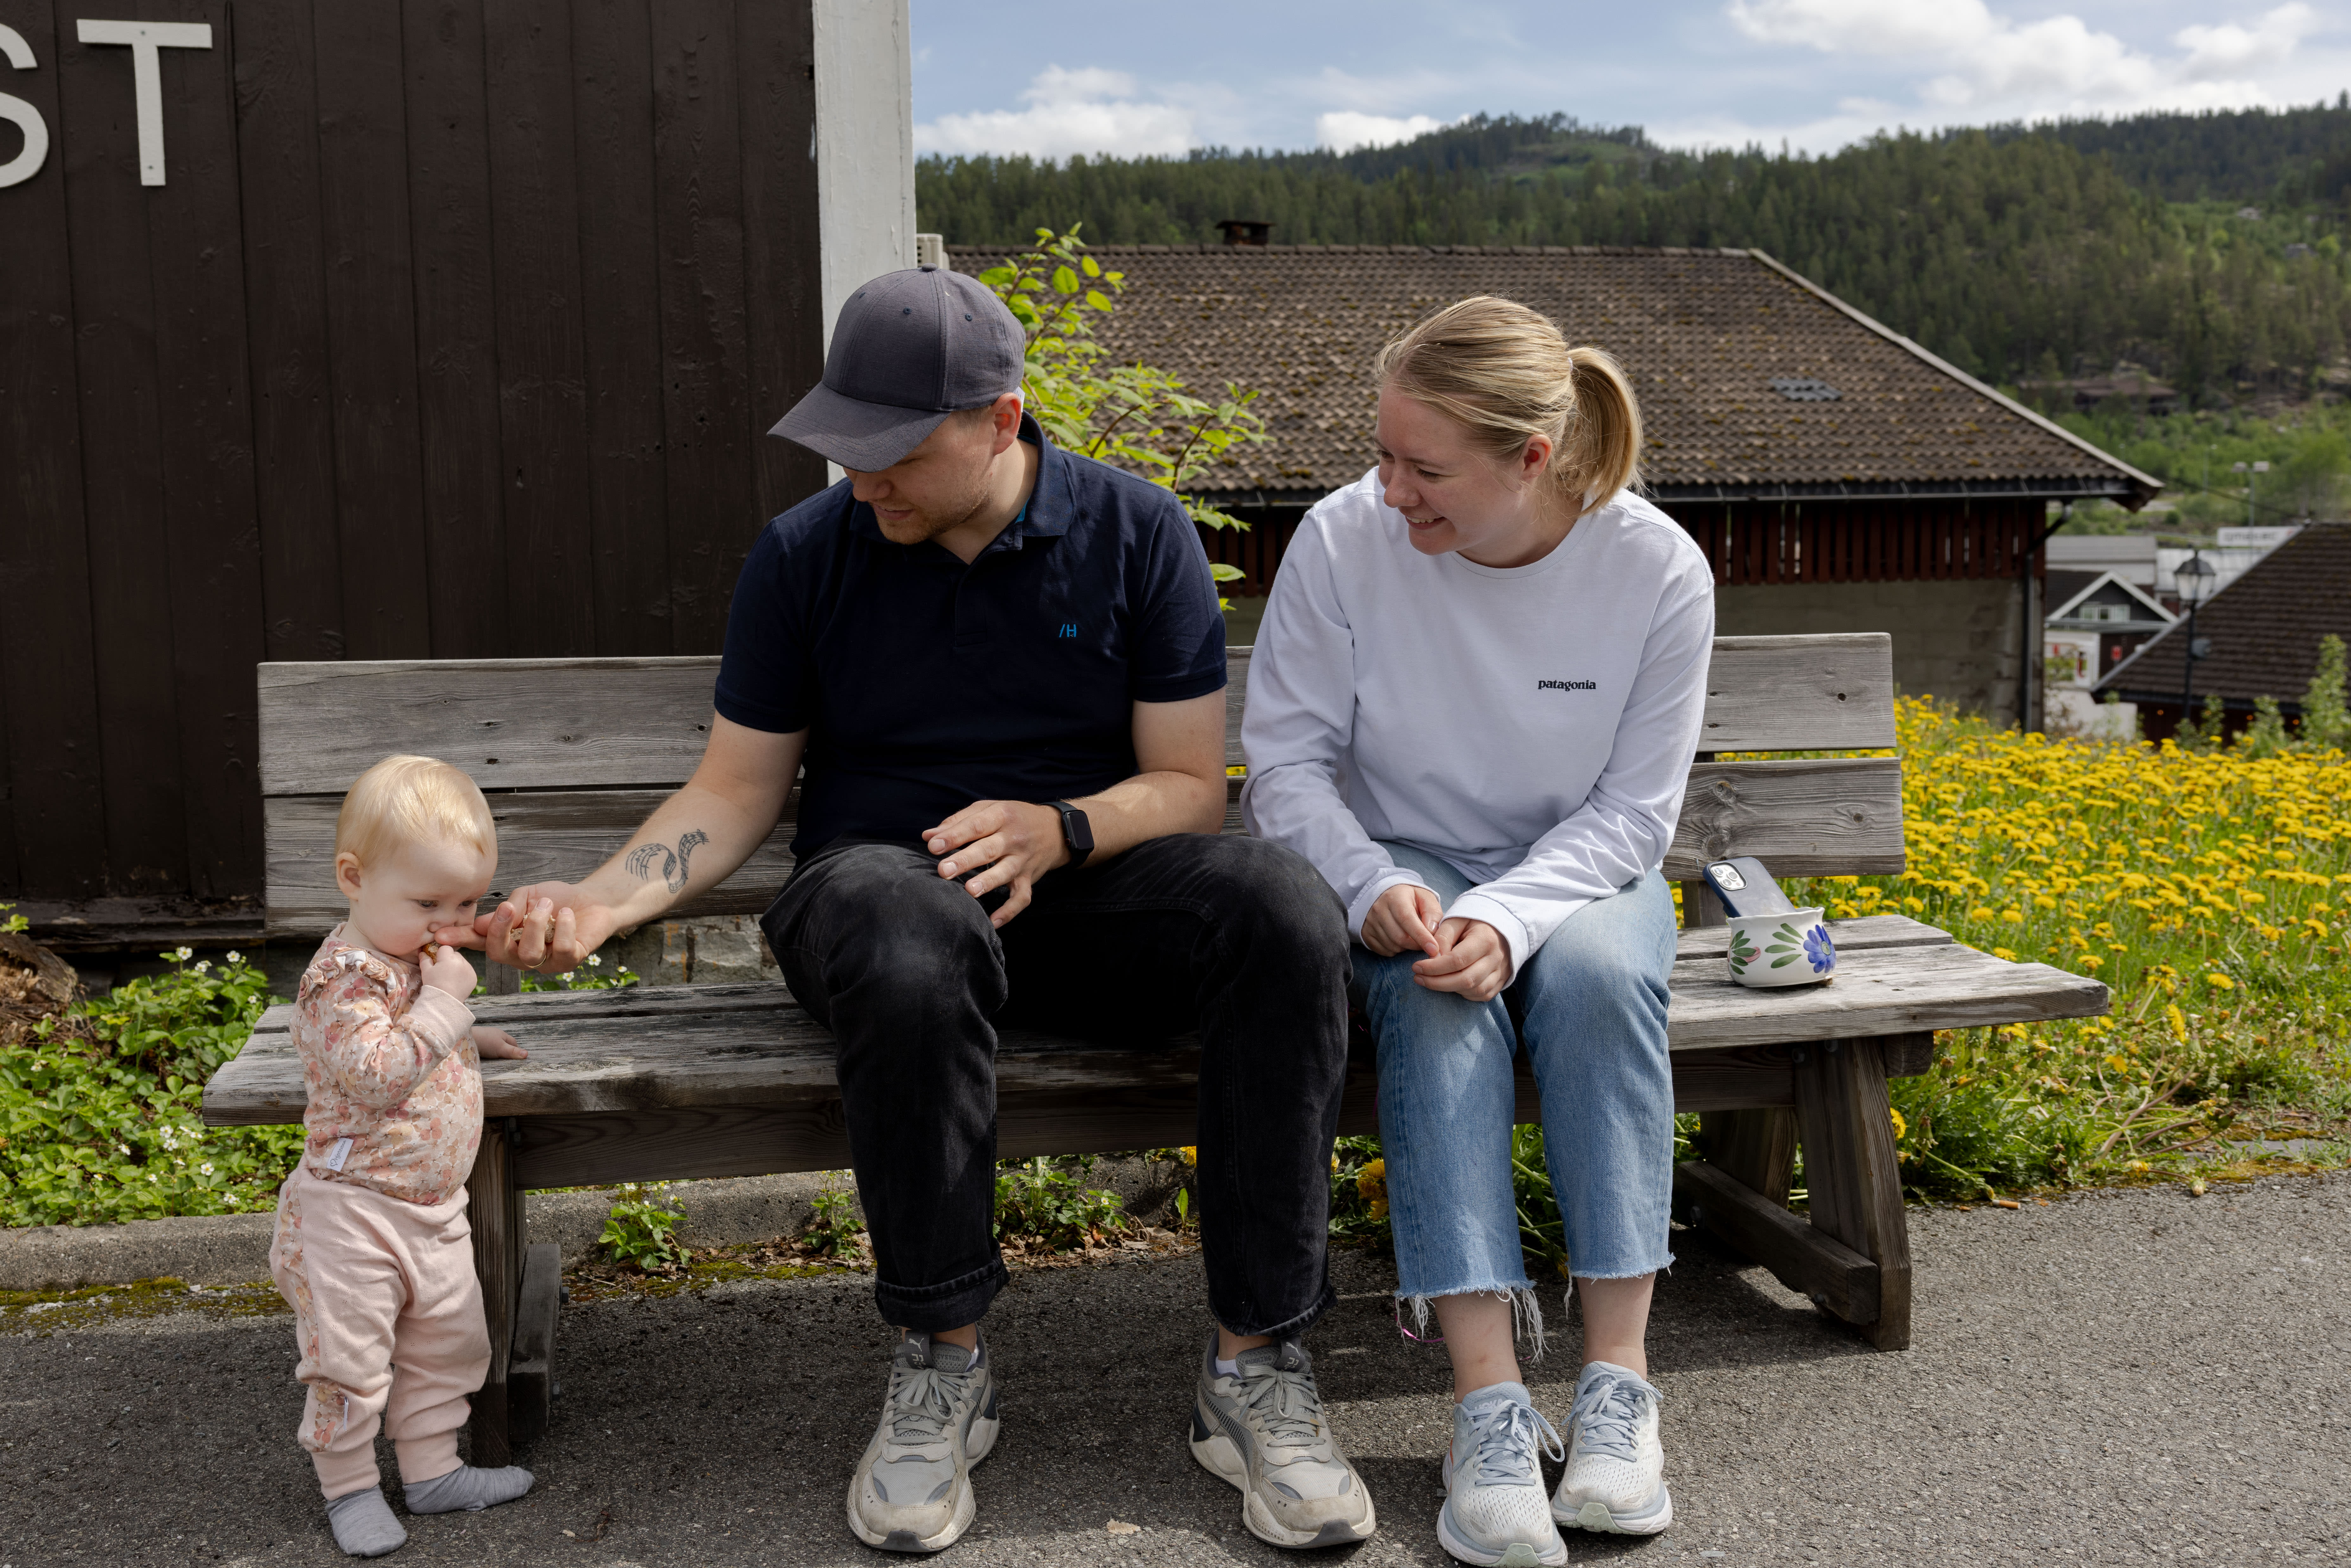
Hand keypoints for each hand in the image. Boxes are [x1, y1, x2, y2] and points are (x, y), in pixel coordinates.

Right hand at [419, 942, 477, 999]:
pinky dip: (463, 974)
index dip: (440, 954)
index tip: (437, 962)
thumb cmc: (434, 985)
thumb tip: (422, 952)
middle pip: (454, 954)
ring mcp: (469, 969)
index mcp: (449, 957)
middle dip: (449, 960)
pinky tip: (456, 982)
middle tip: (442, 971)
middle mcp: (461, 961)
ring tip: (449, 978)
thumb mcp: (426, 971)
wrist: (445, 1001)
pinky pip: (468, 971)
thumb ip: (425, 960)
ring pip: (462, 962)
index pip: (445, 948)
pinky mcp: (473, 977)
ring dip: (457, 966)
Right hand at [452, 882, 614, 973]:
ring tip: (548, 905)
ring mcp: (546, 962)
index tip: (439, 935)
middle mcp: (523, 955)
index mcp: (509, 939)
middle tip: (511, 907)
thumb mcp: (526, 896)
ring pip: (529, 953)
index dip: (462, 940)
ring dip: (537, 924)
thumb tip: (481, 924)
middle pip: (500, 954)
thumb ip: (507, 909)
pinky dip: (563, 927)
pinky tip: (567, 914)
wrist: (593, 898)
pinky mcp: (570, 961)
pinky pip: (561, 950)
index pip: (482, 942)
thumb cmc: (557, 899)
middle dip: (501, 930)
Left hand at [471, 1026, 527, 1059]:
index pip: (513, 1043)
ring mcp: (484, 1038)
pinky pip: (484, 1048)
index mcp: (501, 1034)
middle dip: (506, 1051)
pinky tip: (484, 1057)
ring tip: (495, 1061)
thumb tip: (527, 1054)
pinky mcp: (476, 1042)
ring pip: (493, 1046)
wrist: (463, 1039)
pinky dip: (486, 1053)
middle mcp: (493, 1035)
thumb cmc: (484, 1042)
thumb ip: (512, 1052)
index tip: (516, 1059)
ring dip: (495, 1053)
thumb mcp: (501, 1048)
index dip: (516, 1051)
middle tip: (507, 1061)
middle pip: (504, 1044)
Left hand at [923, 800, 1069, 928]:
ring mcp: (1023, 860)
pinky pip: (1022, 897)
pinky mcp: (1029, 879)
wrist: (1056, 830)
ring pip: (1006, 873)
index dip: (954, 836)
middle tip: (944, 870)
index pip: (976, 825)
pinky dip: (1009, 911)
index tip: (933, 846)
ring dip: (988, 882)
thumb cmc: (1013, 817)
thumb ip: (958, 821)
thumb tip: (928, 835)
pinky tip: (992, 923)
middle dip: (966, 860)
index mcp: (1002, 815)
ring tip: (969, 890)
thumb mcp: (989, 809)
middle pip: (989, 849)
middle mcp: (1014, 838)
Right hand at [1361, 883, 1443, 957]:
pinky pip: (1384, 951)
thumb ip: (1433, 913)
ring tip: (1411, 936)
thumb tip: (1432, 931)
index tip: (1434, 949)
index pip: (1407, 920)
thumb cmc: (1409, 898)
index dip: (1421, 936)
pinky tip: (1399, 939)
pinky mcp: (1366, 934)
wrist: (1385, 896)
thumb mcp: (1425, 898)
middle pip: (1400, 937)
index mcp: (1395, 898)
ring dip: (1406, 947)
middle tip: (1426, 942)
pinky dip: (1396, 950)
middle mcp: (1379, 909)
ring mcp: (1370, 923)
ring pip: (1393, 946)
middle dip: (1417, 944)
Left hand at [1412, 917, 1511, 1002]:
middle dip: (1437, 983)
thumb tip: (1432, 958)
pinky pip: (1482, 995)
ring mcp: (1501, 971)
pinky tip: (1450, 985)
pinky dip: (1464, 993)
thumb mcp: (1455, 920)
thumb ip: (1443, 937)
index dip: (1434, 967)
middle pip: (1466, 979)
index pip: (1457, 960)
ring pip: (1474, 990)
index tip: (1416, 967)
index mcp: (1485, 939)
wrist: (1497, 928)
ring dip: (1449, 989)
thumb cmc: (1472, 922)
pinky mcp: (1502, 980)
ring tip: (1431, 981)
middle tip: (1418, 978)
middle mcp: (1496, 958)